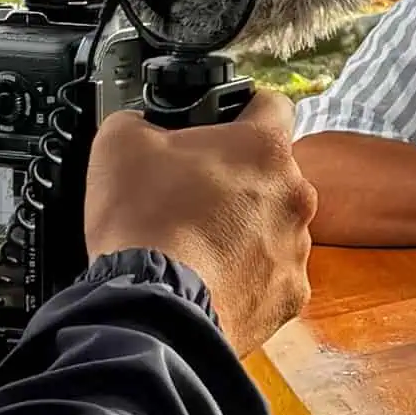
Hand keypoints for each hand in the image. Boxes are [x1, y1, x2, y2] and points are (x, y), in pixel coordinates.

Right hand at [85, 88, 317, 356]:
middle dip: (238, 180)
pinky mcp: (289, 294)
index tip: (223, 124)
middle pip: (273, 173)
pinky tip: (210, 278)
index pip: (271, 105)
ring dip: (244, 230)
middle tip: (194, 194)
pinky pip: (271, 275)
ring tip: (197, 243)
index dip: (242, 110)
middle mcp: (294, 195)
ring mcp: (296, 247)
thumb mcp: (119, 144)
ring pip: (274, 226)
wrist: (152, 309)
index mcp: (264, 148)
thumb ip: (137, 120)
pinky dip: (246, 276)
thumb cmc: (145, 225)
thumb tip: (138, 123)